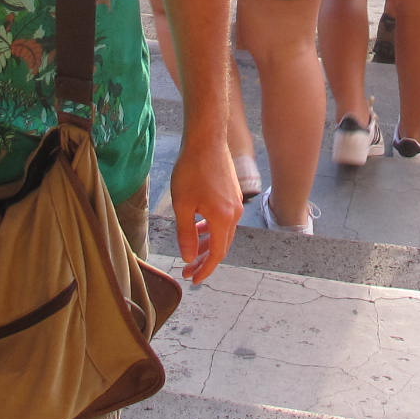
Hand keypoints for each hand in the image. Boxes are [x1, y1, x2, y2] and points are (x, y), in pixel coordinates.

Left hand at [168, 137, 240, 284]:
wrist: (206, 140)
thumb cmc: (191, 170)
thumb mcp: (183, 205)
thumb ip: (186, 234)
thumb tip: (189, 257)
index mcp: (223, 219)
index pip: (217, 254)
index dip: (205, 269)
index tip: (193, 278)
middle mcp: (235, 214)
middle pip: (222, 246)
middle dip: (205, 260)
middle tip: (188, 269)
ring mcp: (236, 203)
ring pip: (223, 233)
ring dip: (208, 244)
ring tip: (192, 251)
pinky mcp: (232, 194)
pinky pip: (224, 220)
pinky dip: (212, 229)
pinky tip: (199, 226)